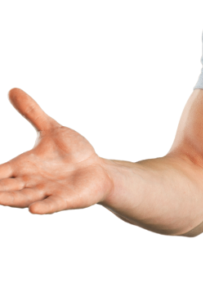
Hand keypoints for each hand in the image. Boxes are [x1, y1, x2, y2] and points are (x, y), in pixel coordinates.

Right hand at [0, 88, 112, 213]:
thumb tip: (13, 89)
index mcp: (24, 166)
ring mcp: (47, 192)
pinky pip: (52, 205)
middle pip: (7, 188)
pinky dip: (43, 207)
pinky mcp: (65, 199)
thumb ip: (32, 113)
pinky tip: (34, 210)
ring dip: (11, 199)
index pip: (0, 172)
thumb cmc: (71, 152)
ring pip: (24, 198)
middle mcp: (31, 181)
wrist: (97, 169)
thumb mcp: (51, 129)